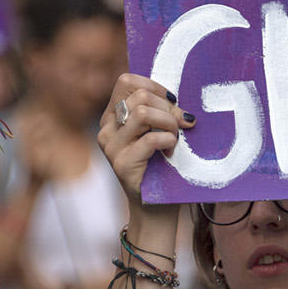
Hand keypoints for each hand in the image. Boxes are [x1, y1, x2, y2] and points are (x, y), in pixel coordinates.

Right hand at [95, 74, 191, 214]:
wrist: (154, 207)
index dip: (154, 85)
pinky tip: (171, 151)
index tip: (171, 102)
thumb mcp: (158, 132)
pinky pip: (150, 139)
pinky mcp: (122, 164)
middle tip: (180, 126)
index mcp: (113, 117)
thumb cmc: (160, 166)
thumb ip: (161, 113)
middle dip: (168, 108)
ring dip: (168, 123)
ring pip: (142, 113)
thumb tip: (178, 103)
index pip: (126, 81)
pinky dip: (168, 141)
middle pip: (139, 96)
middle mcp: (107, 129)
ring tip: (175, 138)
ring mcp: (112, 147)